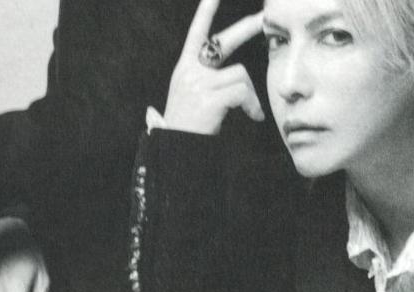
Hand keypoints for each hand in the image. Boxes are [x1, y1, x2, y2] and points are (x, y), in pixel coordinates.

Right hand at [163, 0, 264, 134]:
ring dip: (251, 93)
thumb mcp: (170, 115)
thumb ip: (167, 108)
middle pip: (224, 41)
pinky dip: (252, 104)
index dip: (206, 10)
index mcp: (183, 70)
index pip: (196, 31)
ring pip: (240, 74)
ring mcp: (200, 83)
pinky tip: (254, 116)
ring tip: (252, 112)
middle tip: (264, 18)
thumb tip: (150, 115)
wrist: (172, 155)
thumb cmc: (175, 138)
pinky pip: (243, 91)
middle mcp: (190, 71)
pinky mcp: (211, 97)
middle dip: (247, 27)